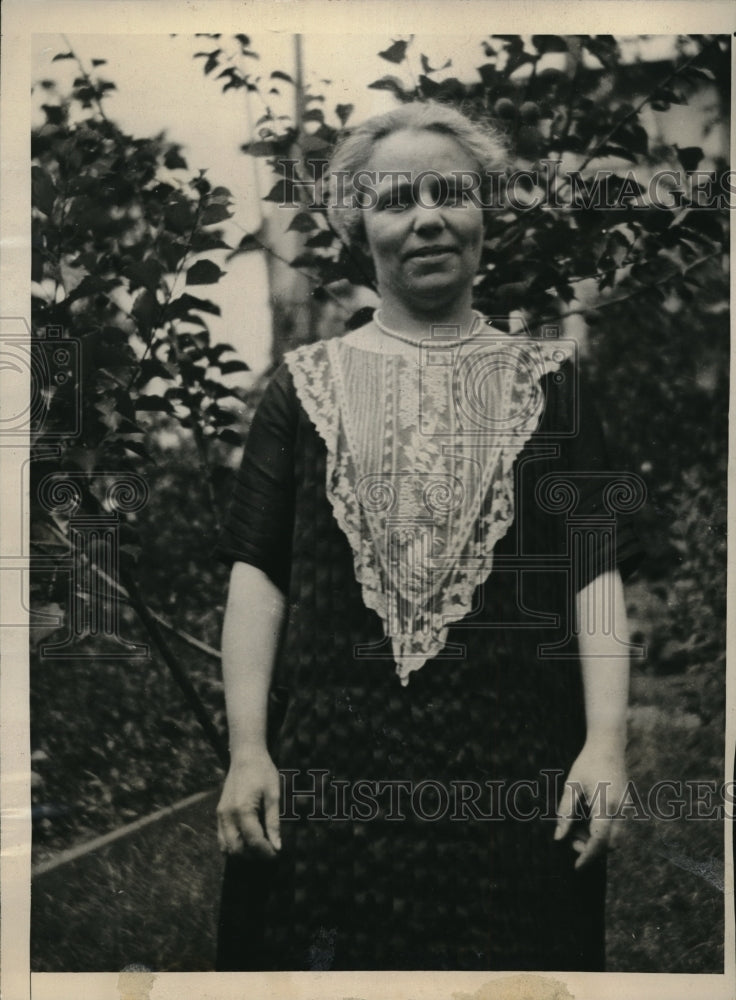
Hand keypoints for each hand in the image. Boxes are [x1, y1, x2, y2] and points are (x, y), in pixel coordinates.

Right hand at [217, 748, 280, 857]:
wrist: (245, 755)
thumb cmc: (263, 771)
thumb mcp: (273, 794)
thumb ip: (273, 822)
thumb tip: (277, 846)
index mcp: (243, 810)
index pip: (253, 841)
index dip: (265, 852)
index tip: (277, 855)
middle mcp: (227, 815)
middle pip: (236, 849)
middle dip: (253, 856)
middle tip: (269, 852)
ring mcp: (220, 815)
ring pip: (226, 847)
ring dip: (242, 852)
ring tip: (259, 848)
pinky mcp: (219, 813)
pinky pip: (222, 838)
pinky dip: (233, 845)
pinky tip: (247, 840)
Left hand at [554, 740, 626, 869]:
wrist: (608, 744)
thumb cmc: (587, 763)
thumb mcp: (571, 786)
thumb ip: (565, 813)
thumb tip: (559, 838)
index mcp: (606, 805)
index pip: (599, 841)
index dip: (588, 856)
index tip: (576, 866)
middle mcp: (621, 810)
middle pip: (610, 844)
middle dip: (592, 849)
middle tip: (571, 840)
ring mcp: (626, 808)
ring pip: (615, 837)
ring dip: (597, 840)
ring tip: (576, 827)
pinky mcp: (626, 805)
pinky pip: (617, 827)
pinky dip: (603, 830)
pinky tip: (587, 819)